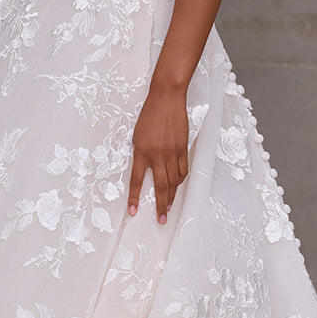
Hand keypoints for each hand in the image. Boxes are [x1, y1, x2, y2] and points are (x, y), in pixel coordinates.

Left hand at [127, 84, 189, 223]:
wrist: (166, 98)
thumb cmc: (149, 114)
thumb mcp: (138, 135)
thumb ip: (141, 154)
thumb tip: (146, 170)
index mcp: (141, 151)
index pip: (137, 180)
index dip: (135, 197)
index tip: (133, 211)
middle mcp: (157, 154)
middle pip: (161, 186)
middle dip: (161, 205)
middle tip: (161, 218)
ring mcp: (172, 152)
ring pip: (174, 181)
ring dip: (172, 196)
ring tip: (170, 207)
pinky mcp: (183, 148)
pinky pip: (183, 169)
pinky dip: (181, 180)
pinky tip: (179, 185)